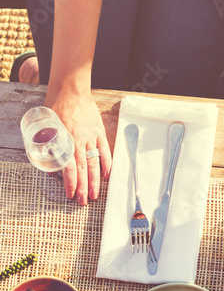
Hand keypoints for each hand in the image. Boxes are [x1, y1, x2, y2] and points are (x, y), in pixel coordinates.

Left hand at [45, 87, 110, 205]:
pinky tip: (106, 176)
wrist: (71, 89)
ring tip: (94, 194)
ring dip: (94, 181)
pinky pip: (105, 151)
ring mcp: (91, 137)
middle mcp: (79, 141)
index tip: (70, 194)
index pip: (69, 166)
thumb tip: (49, 156)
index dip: (70, 182)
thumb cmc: (57, 104)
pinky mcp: (100, 133)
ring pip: (94, 163)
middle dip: (83, 187)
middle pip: (83, 169)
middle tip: (82, 201)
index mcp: (65, 139)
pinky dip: (107, 164)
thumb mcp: (48, 123)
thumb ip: (50, 140)